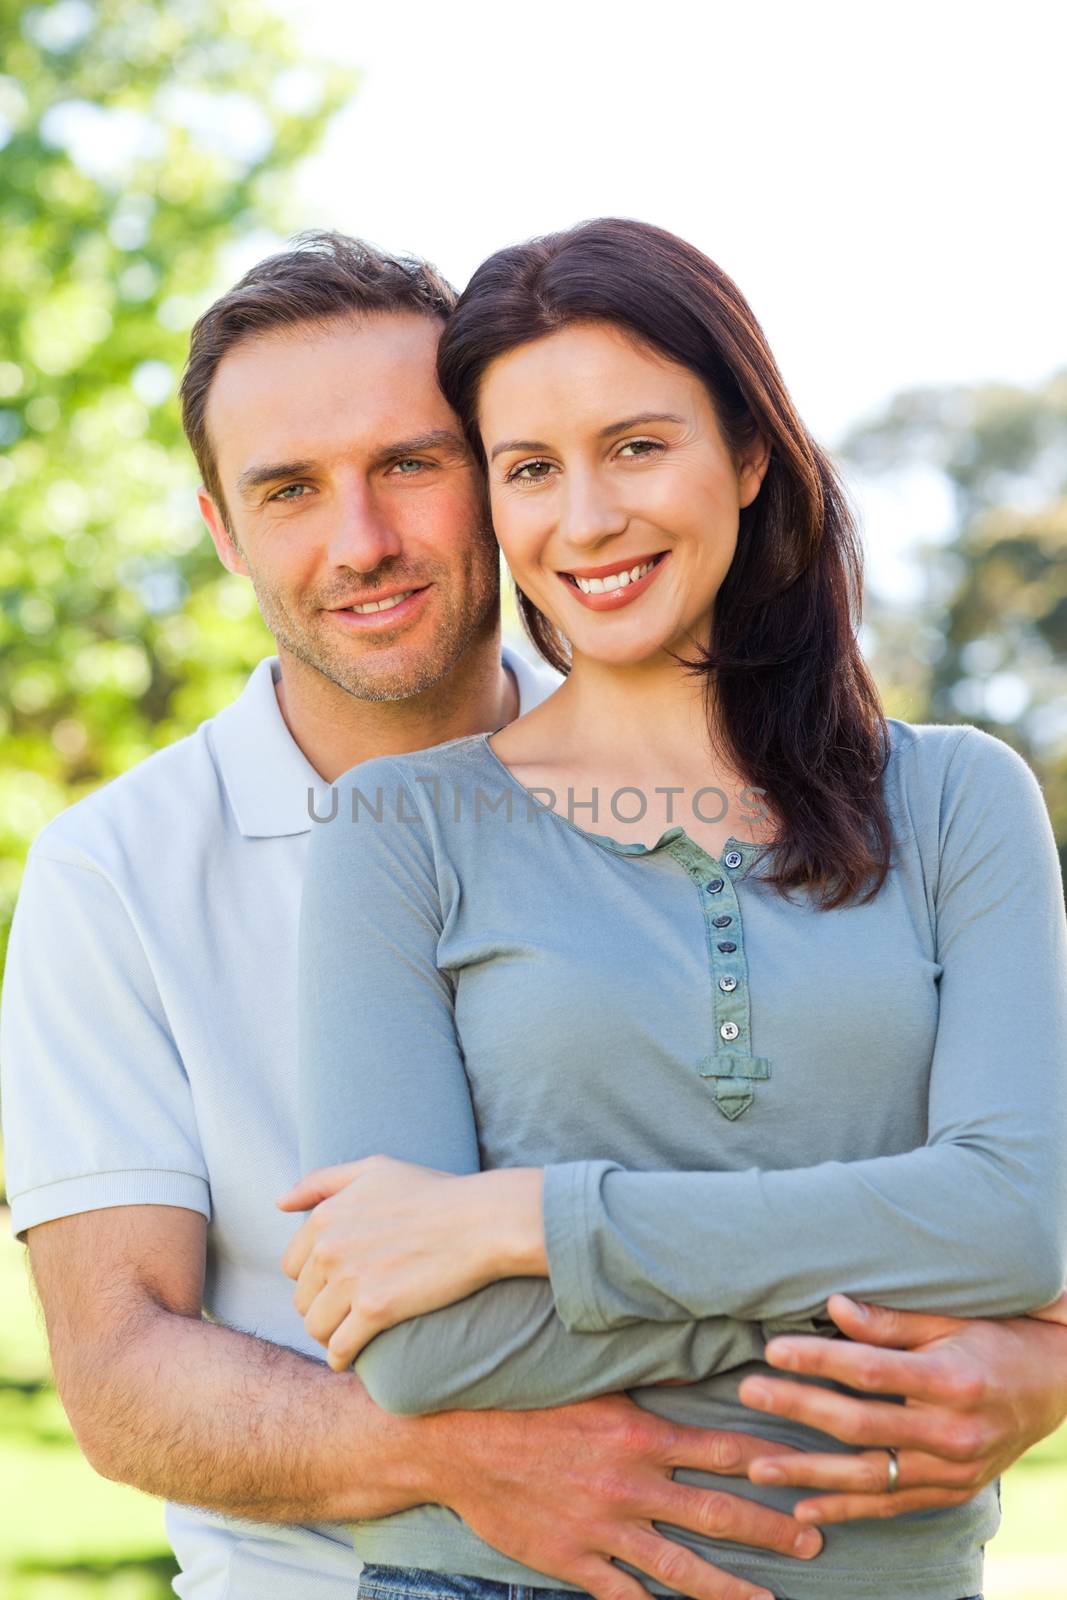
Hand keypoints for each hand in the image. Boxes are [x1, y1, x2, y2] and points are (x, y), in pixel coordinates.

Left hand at [277, 1157, 543, 1369]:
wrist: (481, 1221)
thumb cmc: (433, 1193)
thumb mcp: (375, 1169)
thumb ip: (323, 1181)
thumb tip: (280, 1202)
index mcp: (326, 1216)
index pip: (293, 1266)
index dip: (315, 1279)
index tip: (338, 1285)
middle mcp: (330, 1247)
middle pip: (303, 1299)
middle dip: (322, 1308)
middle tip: (349, 1312)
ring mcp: (352, 1279)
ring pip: (317, 1327)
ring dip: (330, 1336)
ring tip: (350, 1335)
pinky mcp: (376, 1309)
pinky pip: (340, 1348)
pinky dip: (342, 1358)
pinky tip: (353, 1357)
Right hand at [419, 1391, 822, 1599]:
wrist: (454, 1442)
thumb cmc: (521, 1401)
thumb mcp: (587, 1377)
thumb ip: (645, 1376)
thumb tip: (696, 1357)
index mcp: (637, 1435)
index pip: (720, 1448)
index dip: (768, 1460)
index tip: (807, 1466)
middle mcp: (629, 1486)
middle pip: (716, 1512)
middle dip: (770, 1528)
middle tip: (815, 1539)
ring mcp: (603, 1530)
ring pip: (681, 1568)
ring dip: (731, 1588)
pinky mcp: (573, 1562)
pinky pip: (626, 1598)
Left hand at [738, 1292, 1066, 1523]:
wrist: (1055, 1385)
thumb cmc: (997, 1338)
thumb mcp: (950, 1319)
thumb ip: (890, 1321)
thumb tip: (832, 1307)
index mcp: (951, 1379)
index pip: (871, 1370)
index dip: (819, 1360)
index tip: (773, 1350)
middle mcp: (952, 1432)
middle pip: (861, 1423)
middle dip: (798, 1408)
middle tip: (746, 1393)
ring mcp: (952, 1470)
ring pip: (868, 1476)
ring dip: (808, 1473)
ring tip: (757, 1467)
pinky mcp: (951, 1492)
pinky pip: (890, 1506)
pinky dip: (846, 1510)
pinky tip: (804, 1510)